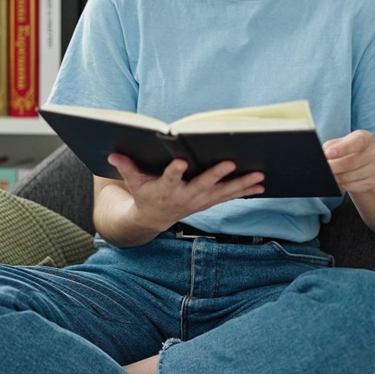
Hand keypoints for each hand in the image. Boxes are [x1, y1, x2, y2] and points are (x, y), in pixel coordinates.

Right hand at [106, 153, 264, 229]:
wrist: (153, 219)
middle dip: (216, 175)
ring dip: (241, 184)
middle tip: (230, 162)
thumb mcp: (133, 182)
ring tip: (259, 175)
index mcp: (165, 188)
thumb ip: (126, 167)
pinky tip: (262, 185)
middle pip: (202, 185)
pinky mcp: (209, 202)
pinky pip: (230, 196)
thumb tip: (112, 154)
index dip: (174, 171)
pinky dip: (245, 191)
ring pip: (223, 193)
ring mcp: (199, 201)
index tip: (180, 161)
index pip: (170, 178)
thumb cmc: (144, 193)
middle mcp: (185, 196)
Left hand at [323, 130, 374, 194]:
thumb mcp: (337, 144)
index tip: (327, 155)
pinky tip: (336, 182)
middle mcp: (374, 152)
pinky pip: (353, 186)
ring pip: (351, 176)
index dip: (342, 149)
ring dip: (336, 178)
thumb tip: (322, 158)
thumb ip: (329, 148)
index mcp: (366, 138)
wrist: (358, 168)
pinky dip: (342, 185)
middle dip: (334, 167)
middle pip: (352, 162)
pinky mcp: (372, 182)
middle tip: (322, 170)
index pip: (357, 142)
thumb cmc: (344, 152)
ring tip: (327, 176)